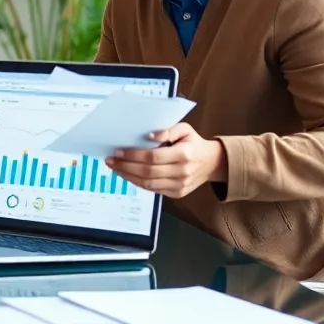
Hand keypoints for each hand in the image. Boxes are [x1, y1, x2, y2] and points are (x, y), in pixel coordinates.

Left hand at [105, 123, 225, 198]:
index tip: (118, 152)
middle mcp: (182, 172)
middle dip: (125, 166)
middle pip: (147, 172)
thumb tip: (150, 136)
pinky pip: (153, 189)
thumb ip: (168, 130)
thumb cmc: (194, 143)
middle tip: (110, 161)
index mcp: (184, 154)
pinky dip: (138, 182)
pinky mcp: (177, 193)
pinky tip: (128, 175)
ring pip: (148, 183)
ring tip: (116, 168)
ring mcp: (180, 185)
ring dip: (128, 176)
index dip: (133, 156)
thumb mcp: (185, 129)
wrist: (212, 163)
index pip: (152, 157)